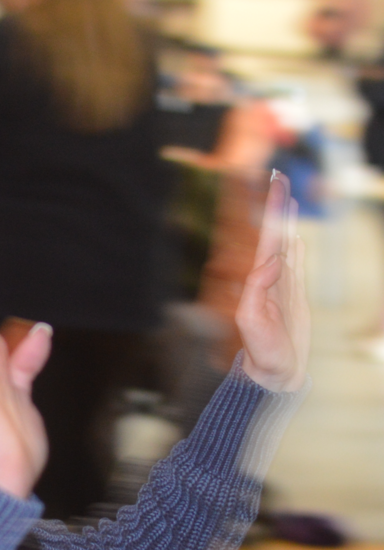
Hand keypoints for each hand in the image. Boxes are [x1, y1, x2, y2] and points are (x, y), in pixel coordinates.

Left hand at [236, 171, 309, 391]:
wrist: (274, 371)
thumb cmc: (259, 350)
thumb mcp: (252, 318)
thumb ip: (258, 288)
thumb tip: (272, 260)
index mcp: (254, 277)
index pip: (261, 235)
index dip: (266, 210)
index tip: (269, 185)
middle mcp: (266, 276)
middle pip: (272, 232)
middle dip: (274, 205)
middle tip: (278, 178)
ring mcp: (280, 284)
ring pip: (284, 243)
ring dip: (284, 220)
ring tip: (286, 198)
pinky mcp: (293, 294)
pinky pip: (296, 264)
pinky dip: (296, 247)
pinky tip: (295, 235)